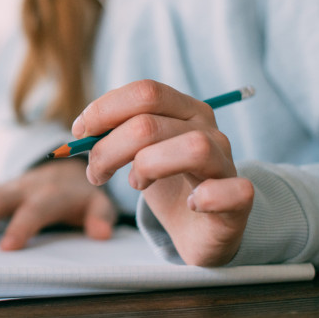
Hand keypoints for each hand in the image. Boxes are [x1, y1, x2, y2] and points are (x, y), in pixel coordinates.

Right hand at [0, 160, 117, 250]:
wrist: (67, 169)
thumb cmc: (82, 195)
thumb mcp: (99, 204)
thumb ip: (101, 218)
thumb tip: (102, 235)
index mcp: (48, 193)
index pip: (33, 209)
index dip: (21, 226)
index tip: (5, 249)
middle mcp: (20, 186)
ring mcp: (2, 185)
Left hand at [74, 80, 253, 265]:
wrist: (197, 226)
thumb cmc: (164, 182)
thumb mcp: (134, 151)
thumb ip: (111, 134)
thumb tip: (81, 130)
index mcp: (183, 109)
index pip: (145, 92)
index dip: (104, 110)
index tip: (79, 134)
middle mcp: (208, 129)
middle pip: (151, 123)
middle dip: (109, 149)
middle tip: (96, 173)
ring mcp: (226, 163)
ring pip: (193, 148)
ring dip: (148, 167)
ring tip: (136, 184)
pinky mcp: (240, 200)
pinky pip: (234, 191)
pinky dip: (208, 197)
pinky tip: (191, 204)